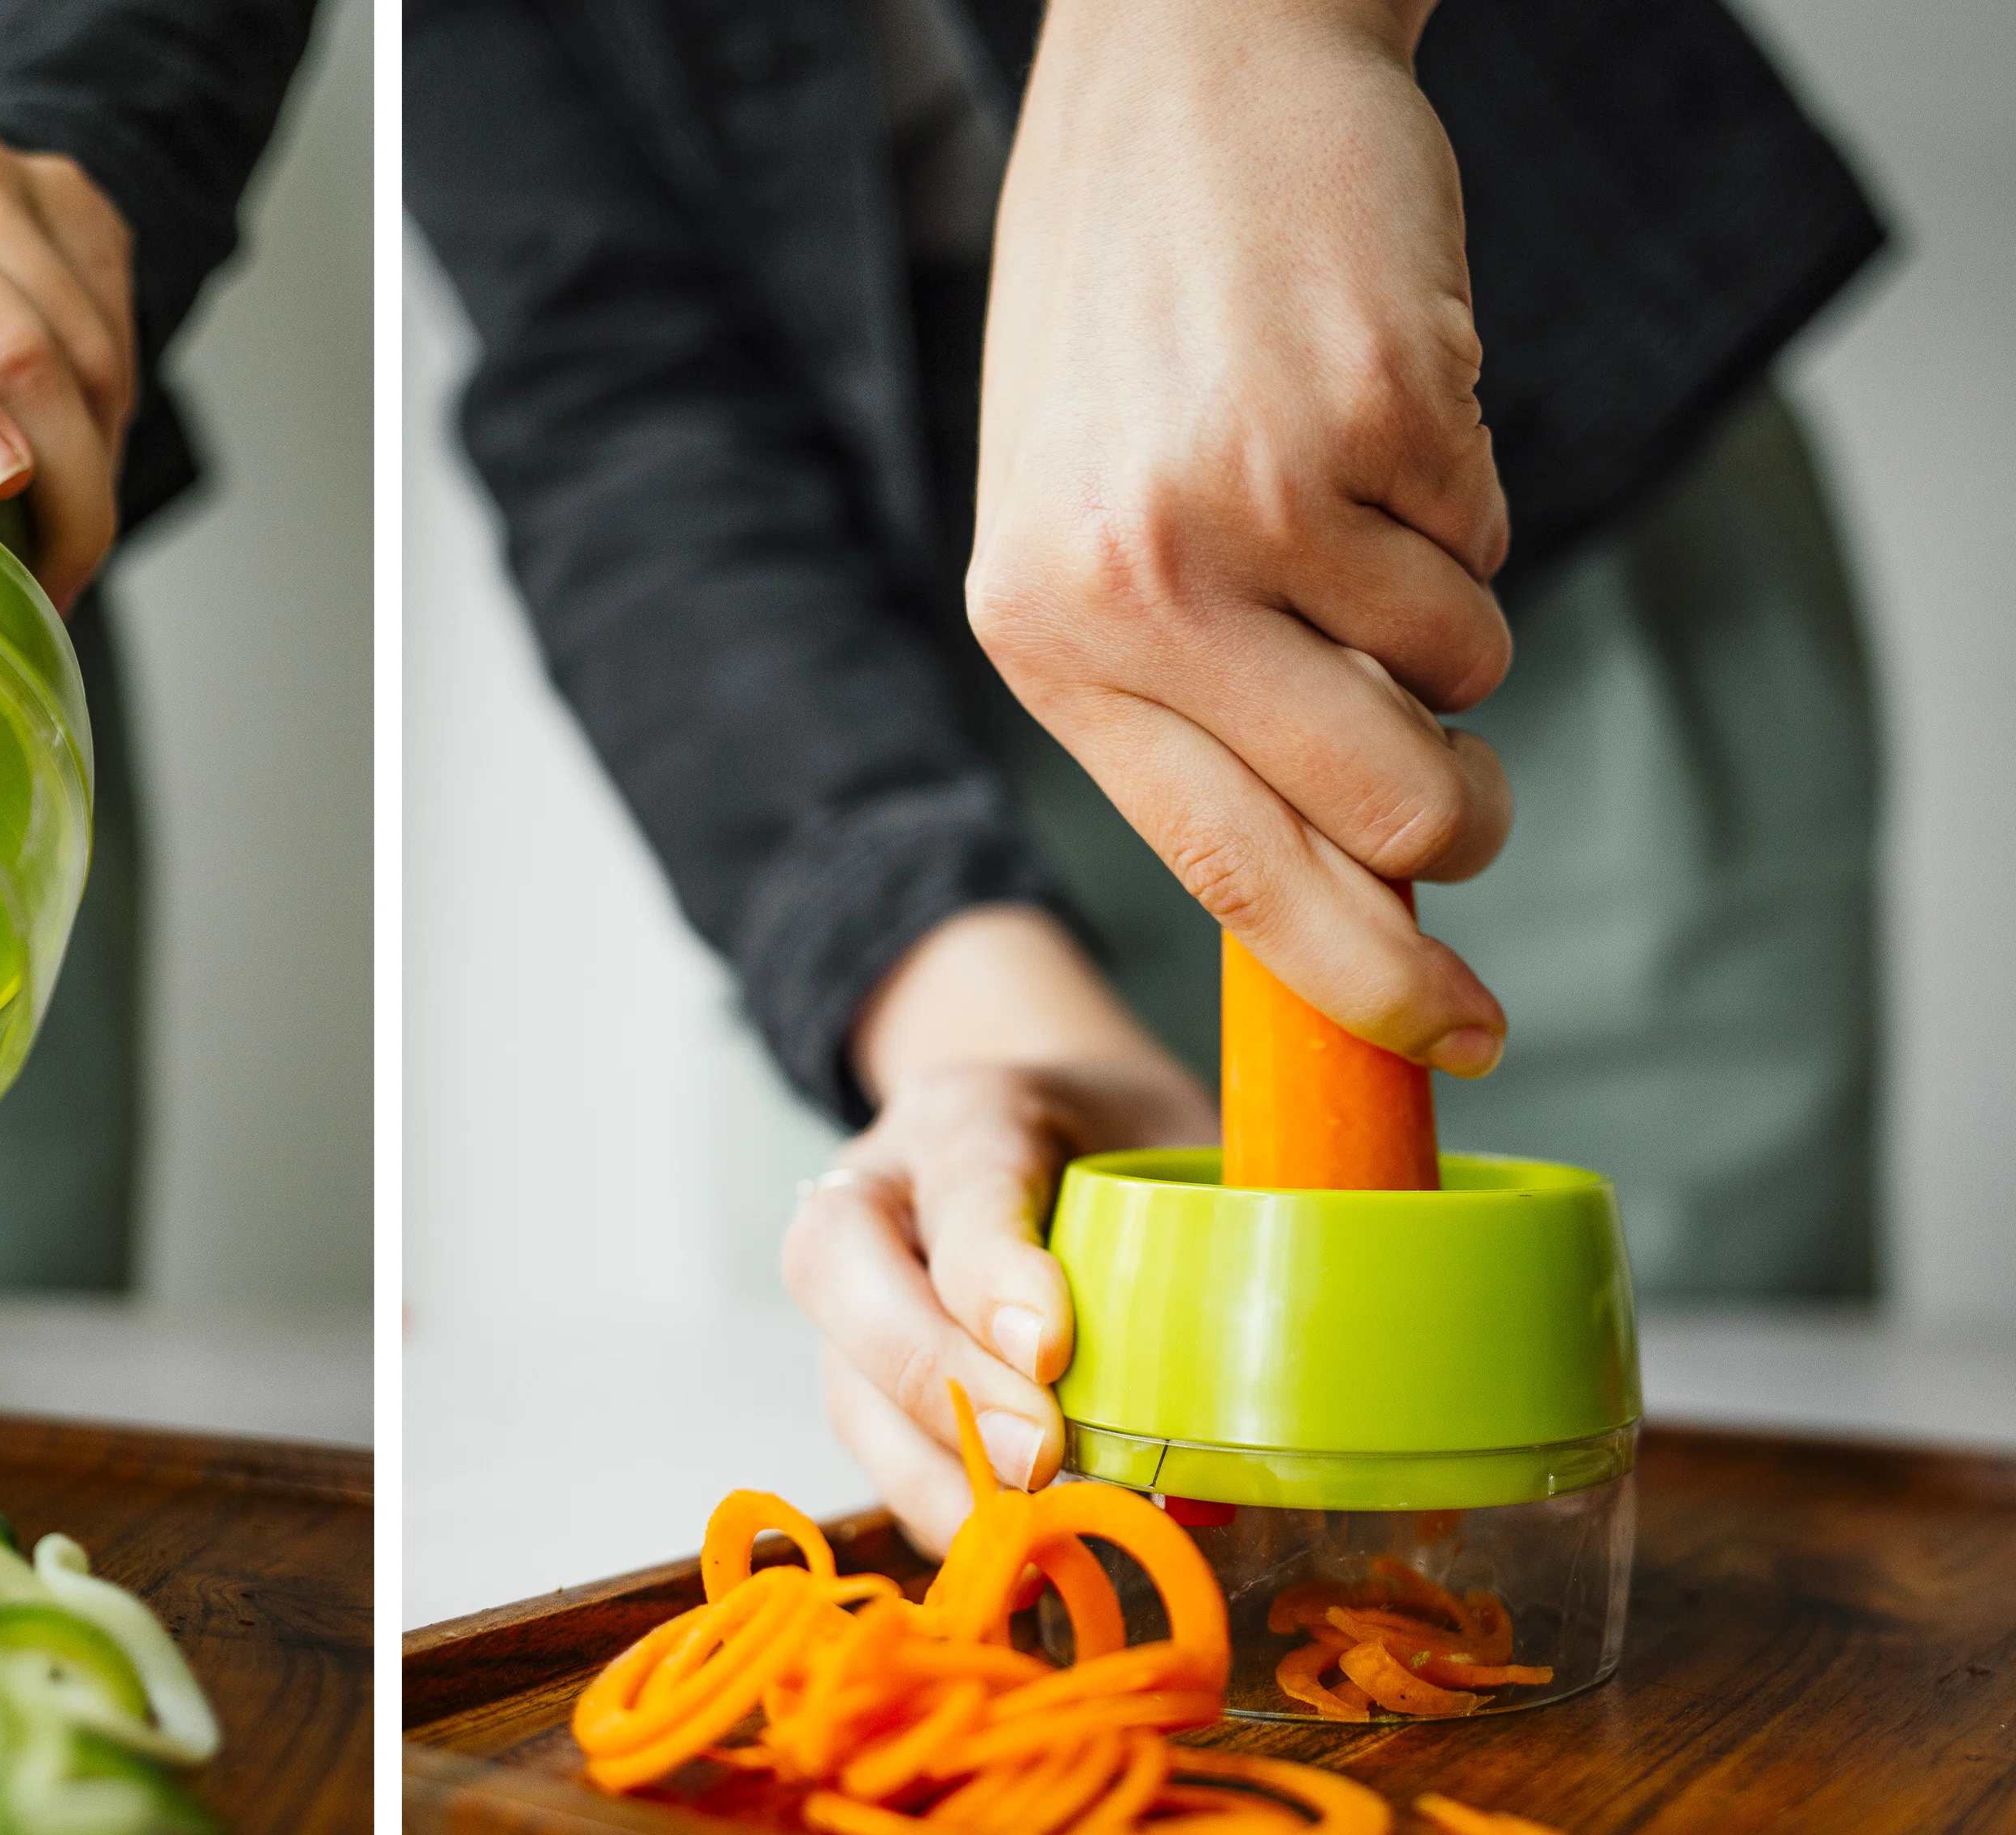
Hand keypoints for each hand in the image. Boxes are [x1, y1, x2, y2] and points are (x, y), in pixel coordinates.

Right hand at [783, 907, 1216, 1556]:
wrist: (1040, 1121)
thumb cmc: (1126, 1140)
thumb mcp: (1183, 1141)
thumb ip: (1226, 1229)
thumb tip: (1287, 1403)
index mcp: (970, 1110)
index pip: (963, 1179)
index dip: (994, 1269)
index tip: (1051, 1352)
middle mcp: (882, 1183)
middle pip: (838, 1264)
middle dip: (934, 1374)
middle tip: (1041, 1459)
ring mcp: (849, 1278)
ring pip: (838, 1370)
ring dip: (927, 1468)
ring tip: (1025, 1541)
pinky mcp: (850, 1361)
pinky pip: (866, 1438)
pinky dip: (933, 1505)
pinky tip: (1008, 1556)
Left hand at [968, 0, 1511, 1075]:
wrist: (1185, 85)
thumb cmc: (1131, 326)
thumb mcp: (1080, 530)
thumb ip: (1174, 698)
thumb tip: (1332, 880)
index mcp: (1041, 635)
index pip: (1223, 870)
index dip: (1360, 980)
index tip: (1454, 1037)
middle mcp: (1135, 582)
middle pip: (1387, 812)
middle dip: (1462, 826)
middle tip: (1465, 790)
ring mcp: (1257, 494)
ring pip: (1467, 673)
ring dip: (1449, 612)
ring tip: (1355, 499)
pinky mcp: (1380, 409)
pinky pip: (1494, 538)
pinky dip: (1465, 494)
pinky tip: (1374, 406)